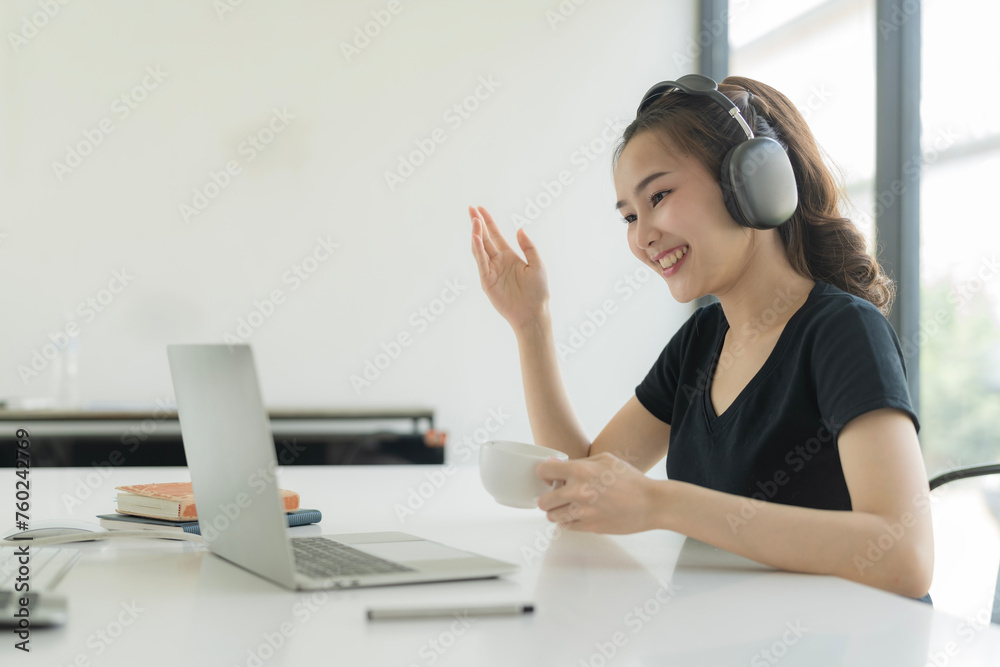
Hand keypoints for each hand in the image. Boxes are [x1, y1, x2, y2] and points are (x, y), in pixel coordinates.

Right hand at [468, 205, 548, 330]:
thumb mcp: (537, 264)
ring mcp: (491, 271)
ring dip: (477, 235)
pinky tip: (475, 238)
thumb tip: (520, 229)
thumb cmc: (538, 291)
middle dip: (477, 224)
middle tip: (470, 209)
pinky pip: (481, 263)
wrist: (533, 312)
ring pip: (480, 249)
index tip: (480, 209)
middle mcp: (498, 262)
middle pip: (485, 239)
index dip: (488, 222)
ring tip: (475, 221)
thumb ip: (528, 247)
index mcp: (510, 256)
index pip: (495, 235)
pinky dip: (477, 250)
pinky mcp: (486, 282)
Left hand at [536, 452, 659, 533]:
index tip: (550, 478)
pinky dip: (569, 521)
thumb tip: (555, 462)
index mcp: (581, 470)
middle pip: (542, 501)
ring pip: (552, 517)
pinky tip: (578, 514)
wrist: (651, 503)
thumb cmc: (630, 479)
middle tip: (557, 496)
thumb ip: (578, 460)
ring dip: (556, 512)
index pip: (543, 471)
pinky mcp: (590, 527)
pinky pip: (566, 527)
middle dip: (547, 497)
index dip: (544, 474)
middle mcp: (578, 491)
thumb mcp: (605, 460)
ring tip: (567, 506)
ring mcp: (583, 512)